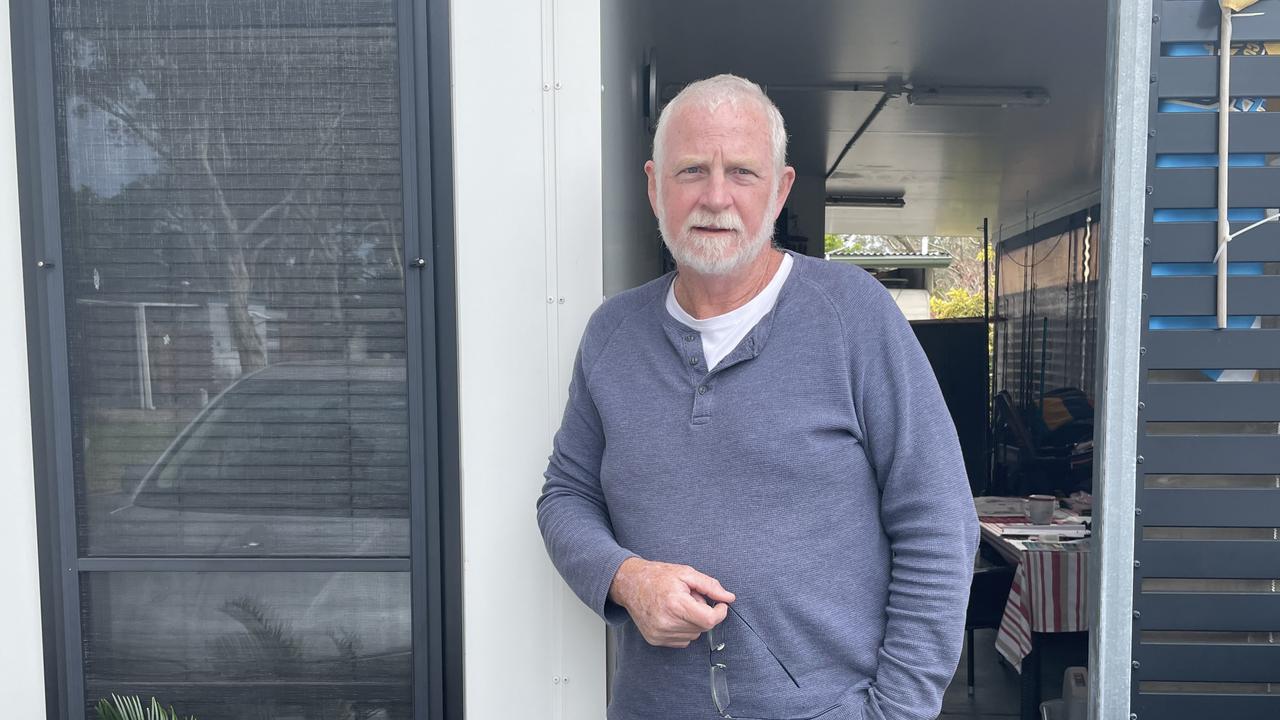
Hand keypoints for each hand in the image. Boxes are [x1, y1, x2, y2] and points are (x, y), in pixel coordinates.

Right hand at [608, 557, 735, 647]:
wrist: (630, 584)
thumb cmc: (658, 576)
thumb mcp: (686, 573)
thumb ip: (710, 586)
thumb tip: (729, 598)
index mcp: (676, 604)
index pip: (709, 620)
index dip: (720, 613)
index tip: (721, 605)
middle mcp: (666, 622)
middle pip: (703, 627)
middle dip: (703, 613)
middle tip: (691, 599)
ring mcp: (660, 633)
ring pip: (694, 635)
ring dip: (693, 622)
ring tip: (680, 606)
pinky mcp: (655, 639)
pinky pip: (682, 640)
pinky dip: (683, 629)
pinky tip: (673, 616)